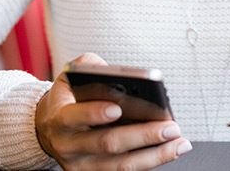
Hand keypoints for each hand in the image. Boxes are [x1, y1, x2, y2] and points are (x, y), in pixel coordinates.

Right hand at [35, 53, 191, 169]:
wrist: (50, 128)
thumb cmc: (69, 98)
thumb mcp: (70, 77)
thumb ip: (90, 68)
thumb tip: (117, 73)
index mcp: (59, 118)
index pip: (73, 116)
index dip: (94, 113)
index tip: (117, 108)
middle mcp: (68, 146)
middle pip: (107, 143)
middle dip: (142, 135)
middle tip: (169, 126)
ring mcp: (82, 165)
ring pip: (121, 165)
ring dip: (155, 155)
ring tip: (179, 142)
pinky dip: (152, 161)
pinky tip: (171, 150)